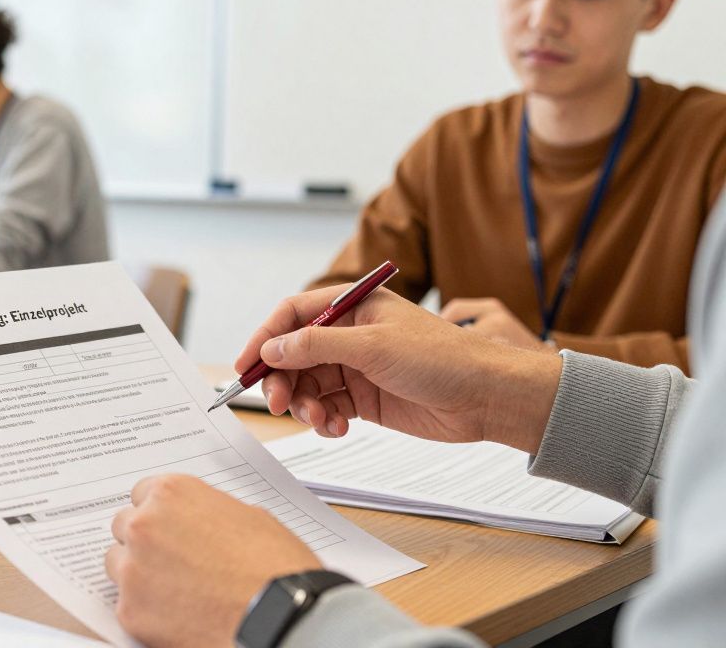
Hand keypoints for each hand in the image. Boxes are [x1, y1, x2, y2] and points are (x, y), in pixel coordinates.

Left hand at [105, 475, 320, 647]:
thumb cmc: (274, 566)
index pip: (142, 494)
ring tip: (176, 590)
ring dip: (139, 574)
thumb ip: (206, 512)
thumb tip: (197, 522)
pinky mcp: (131, 611)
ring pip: (118, 565)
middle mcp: (144, 526)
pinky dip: (147, 610)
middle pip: (124, 528)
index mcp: (171, 494)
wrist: (280, 616)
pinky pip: (127, 604)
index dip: (159, 513)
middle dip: (144, 542)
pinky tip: (178, 615)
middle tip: (173, 561)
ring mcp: (133, 570)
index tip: (168, 527)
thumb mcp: (247, 516)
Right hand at [235, 286, 561, 453]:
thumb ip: (317, 345)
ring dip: (304, 404)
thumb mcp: (373, 346)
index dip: (265, 337)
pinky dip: (324, 419)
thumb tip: (272, 348)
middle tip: (278, 403)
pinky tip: (336, 428)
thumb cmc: (443, 359)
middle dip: (282, 379)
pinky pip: (327, 407)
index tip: (245, 365)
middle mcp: (350, 334)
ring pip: (308, 384)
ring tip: (318, 420)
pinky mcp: (365, 398)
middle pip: (294, 353)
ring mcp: (356, 367)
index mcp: (353, 305)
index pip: (293, 314)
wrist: (488, 398)